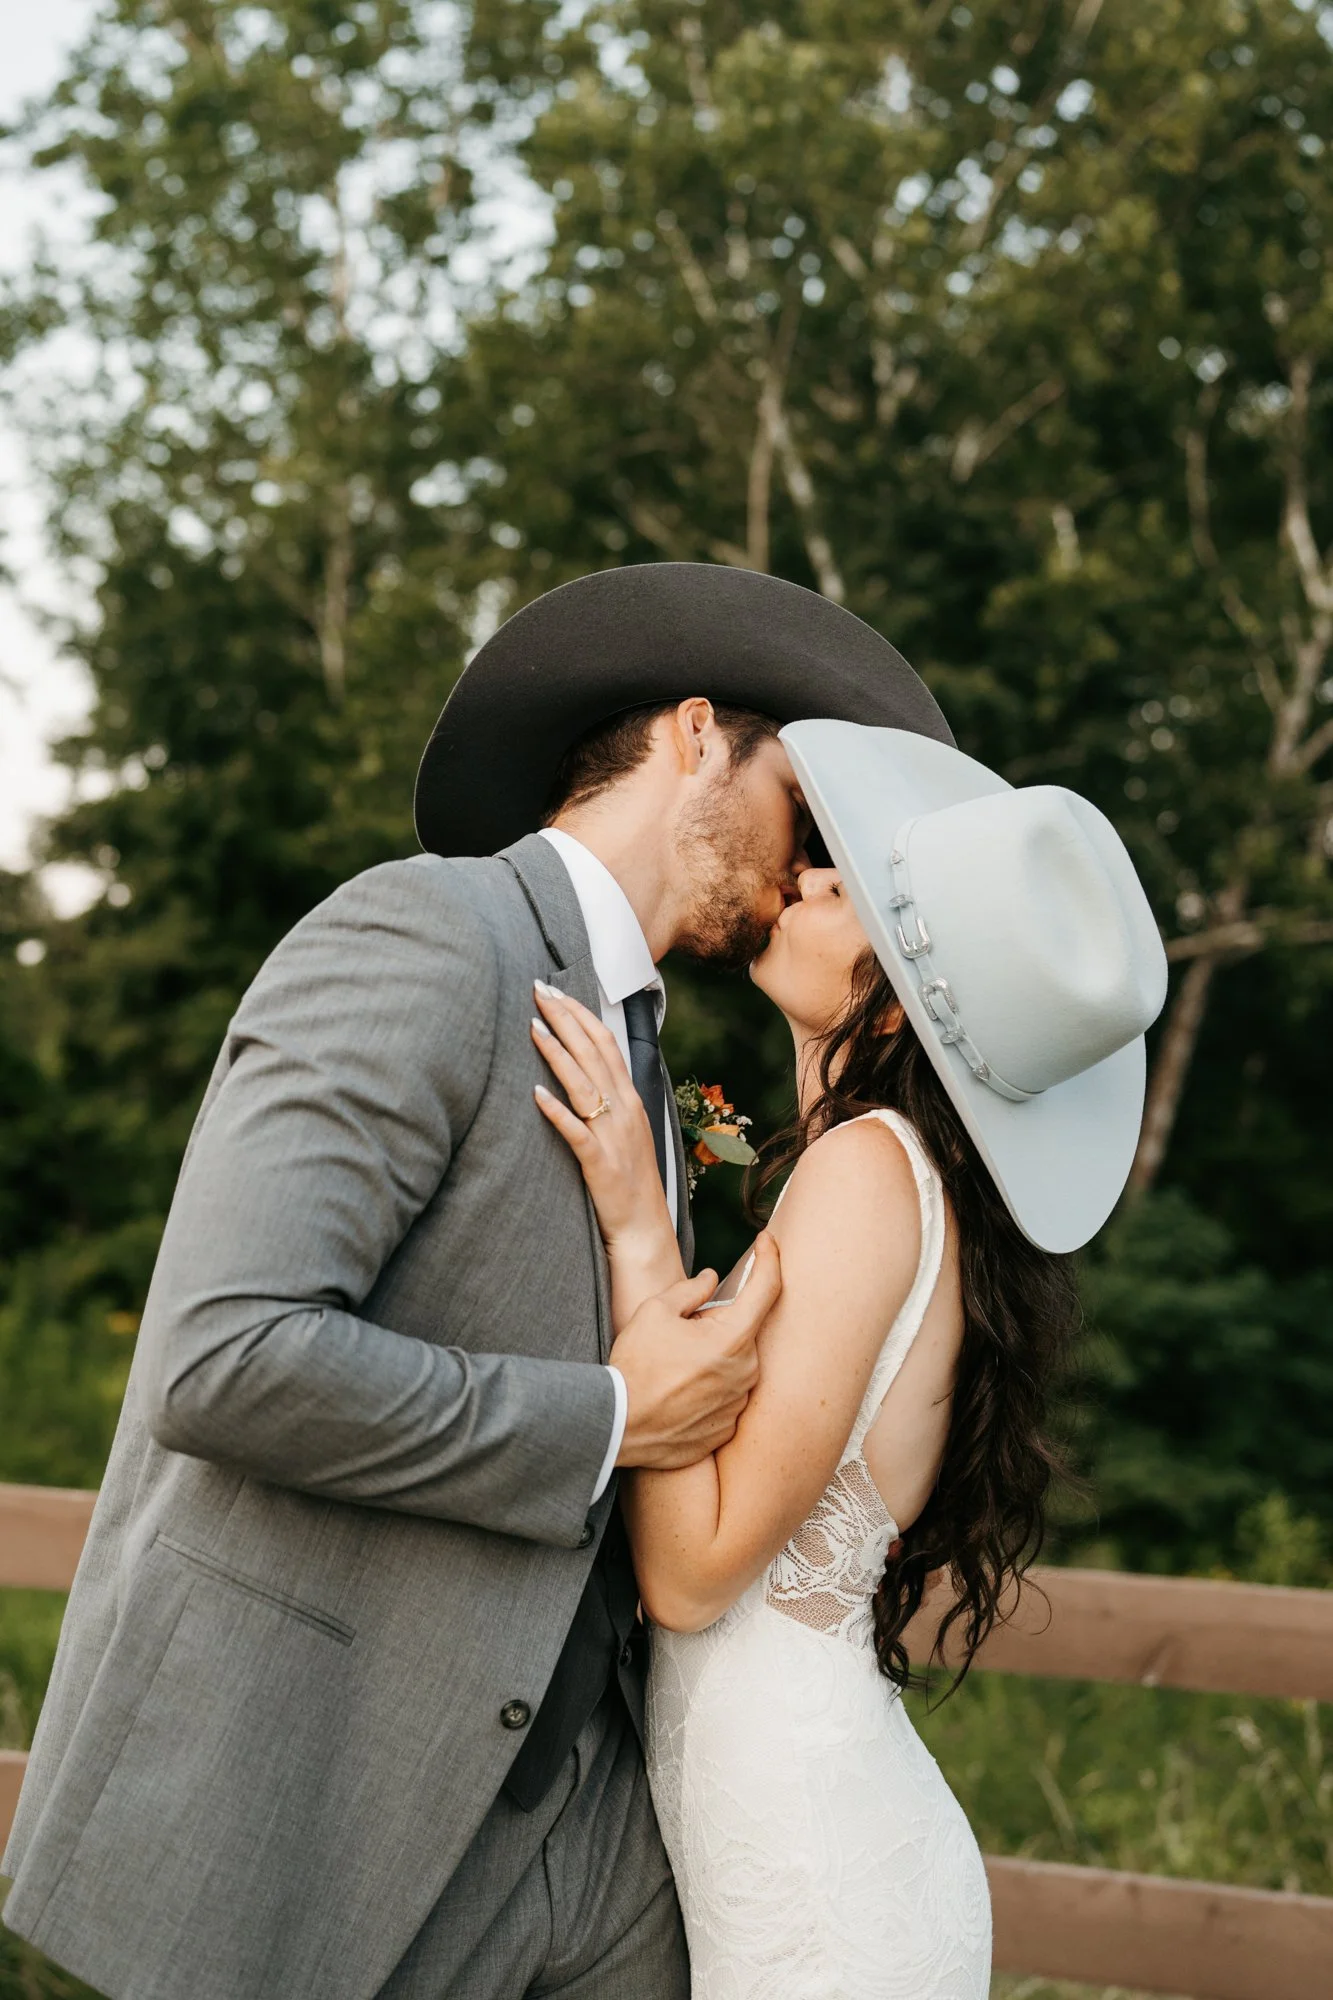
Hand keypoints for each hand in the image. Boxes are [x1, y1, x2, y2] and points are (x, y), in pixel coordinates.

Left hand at [531, 981, 673, 1255]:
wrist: (644, 1228)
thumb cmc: (630, 1180)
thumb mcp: (625, 1131)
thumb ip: (608, 1100)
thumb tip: (583, 1072)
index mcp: (630, 1099)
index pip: (606, 1044)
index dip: (581, 1015)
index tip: (557, 992)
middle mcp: (624, 1110)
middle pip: (593, 1053)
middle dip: (566, 1019)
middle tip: (539, 990)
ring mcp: (613, 1136)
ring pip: (584, 1084)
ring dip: (558, 1053)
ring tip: (533, 1026)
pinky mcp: (598, 1163)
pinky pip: (576, 1132)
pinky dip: (557, 1111)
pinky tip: (536, 1094)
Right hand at [612, 1234, 781, 1469]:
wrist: (618, 1427)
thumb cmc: (636, 1367)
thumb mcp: (655, 1311)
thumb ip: (691, 1290)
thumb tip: (712, 1280)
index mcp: (733, 1338)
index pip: (767, 1288)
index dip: (770, 1258)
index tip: (766, 1241)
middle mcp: (746, 1372)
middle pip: (743, 1332)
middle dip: (718, 1324)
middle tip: (680, 1332)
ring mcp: (738, 1404)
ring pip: (735, 1365)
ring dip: (713, 1357)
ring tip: (674, 1367)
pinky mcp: (726, 1428)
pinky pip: (725, 1397)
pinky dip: (708, 1388)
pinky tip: (677, 1392)